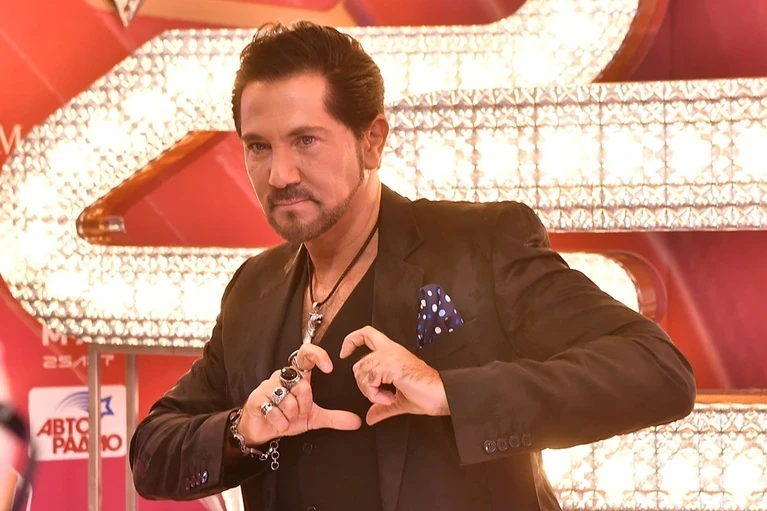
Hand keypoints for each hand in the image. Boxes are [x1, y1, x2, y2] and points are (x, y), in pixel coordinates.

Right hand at [238, 344, 361, 445]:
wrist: (262, 431)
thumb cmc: (286, 418)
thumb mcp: (314, 418)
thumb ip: (334, 417)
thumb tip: (356, 422)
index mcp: (298, 376)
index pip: (306, 354)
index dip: (317, 355)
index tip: (329, 368)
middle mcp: (282, 377)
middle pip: (302, 384)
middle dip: (304, 405)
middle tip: (300, 414)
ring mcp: (267, 386)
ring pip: (288, 399)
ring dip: (291, 415)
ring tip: (287, 419)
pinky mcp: (256, 398)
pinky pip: (273, 409)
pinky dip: (280, 421)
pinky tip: (279, 424)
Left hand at [340, 326, 449, 425]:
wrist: (442, 395)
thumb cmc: (428, 394)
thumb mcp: (399, 401)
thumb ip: (382, 405)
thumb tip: (371, 416)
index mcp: (392, 352)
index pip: (367, 334)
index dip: (351, 340)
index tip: (344, 353)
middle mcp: (390, 350)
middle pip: (358, 359)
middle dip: (361, 382)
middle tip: (377, 394)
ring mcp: (390, 356)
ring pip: (361, 371)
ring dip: (370, 391)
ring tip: (388, 398)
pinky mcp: (391, 365)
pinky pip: (368, 379)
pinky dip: (374, 394)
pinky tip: (390, 397)